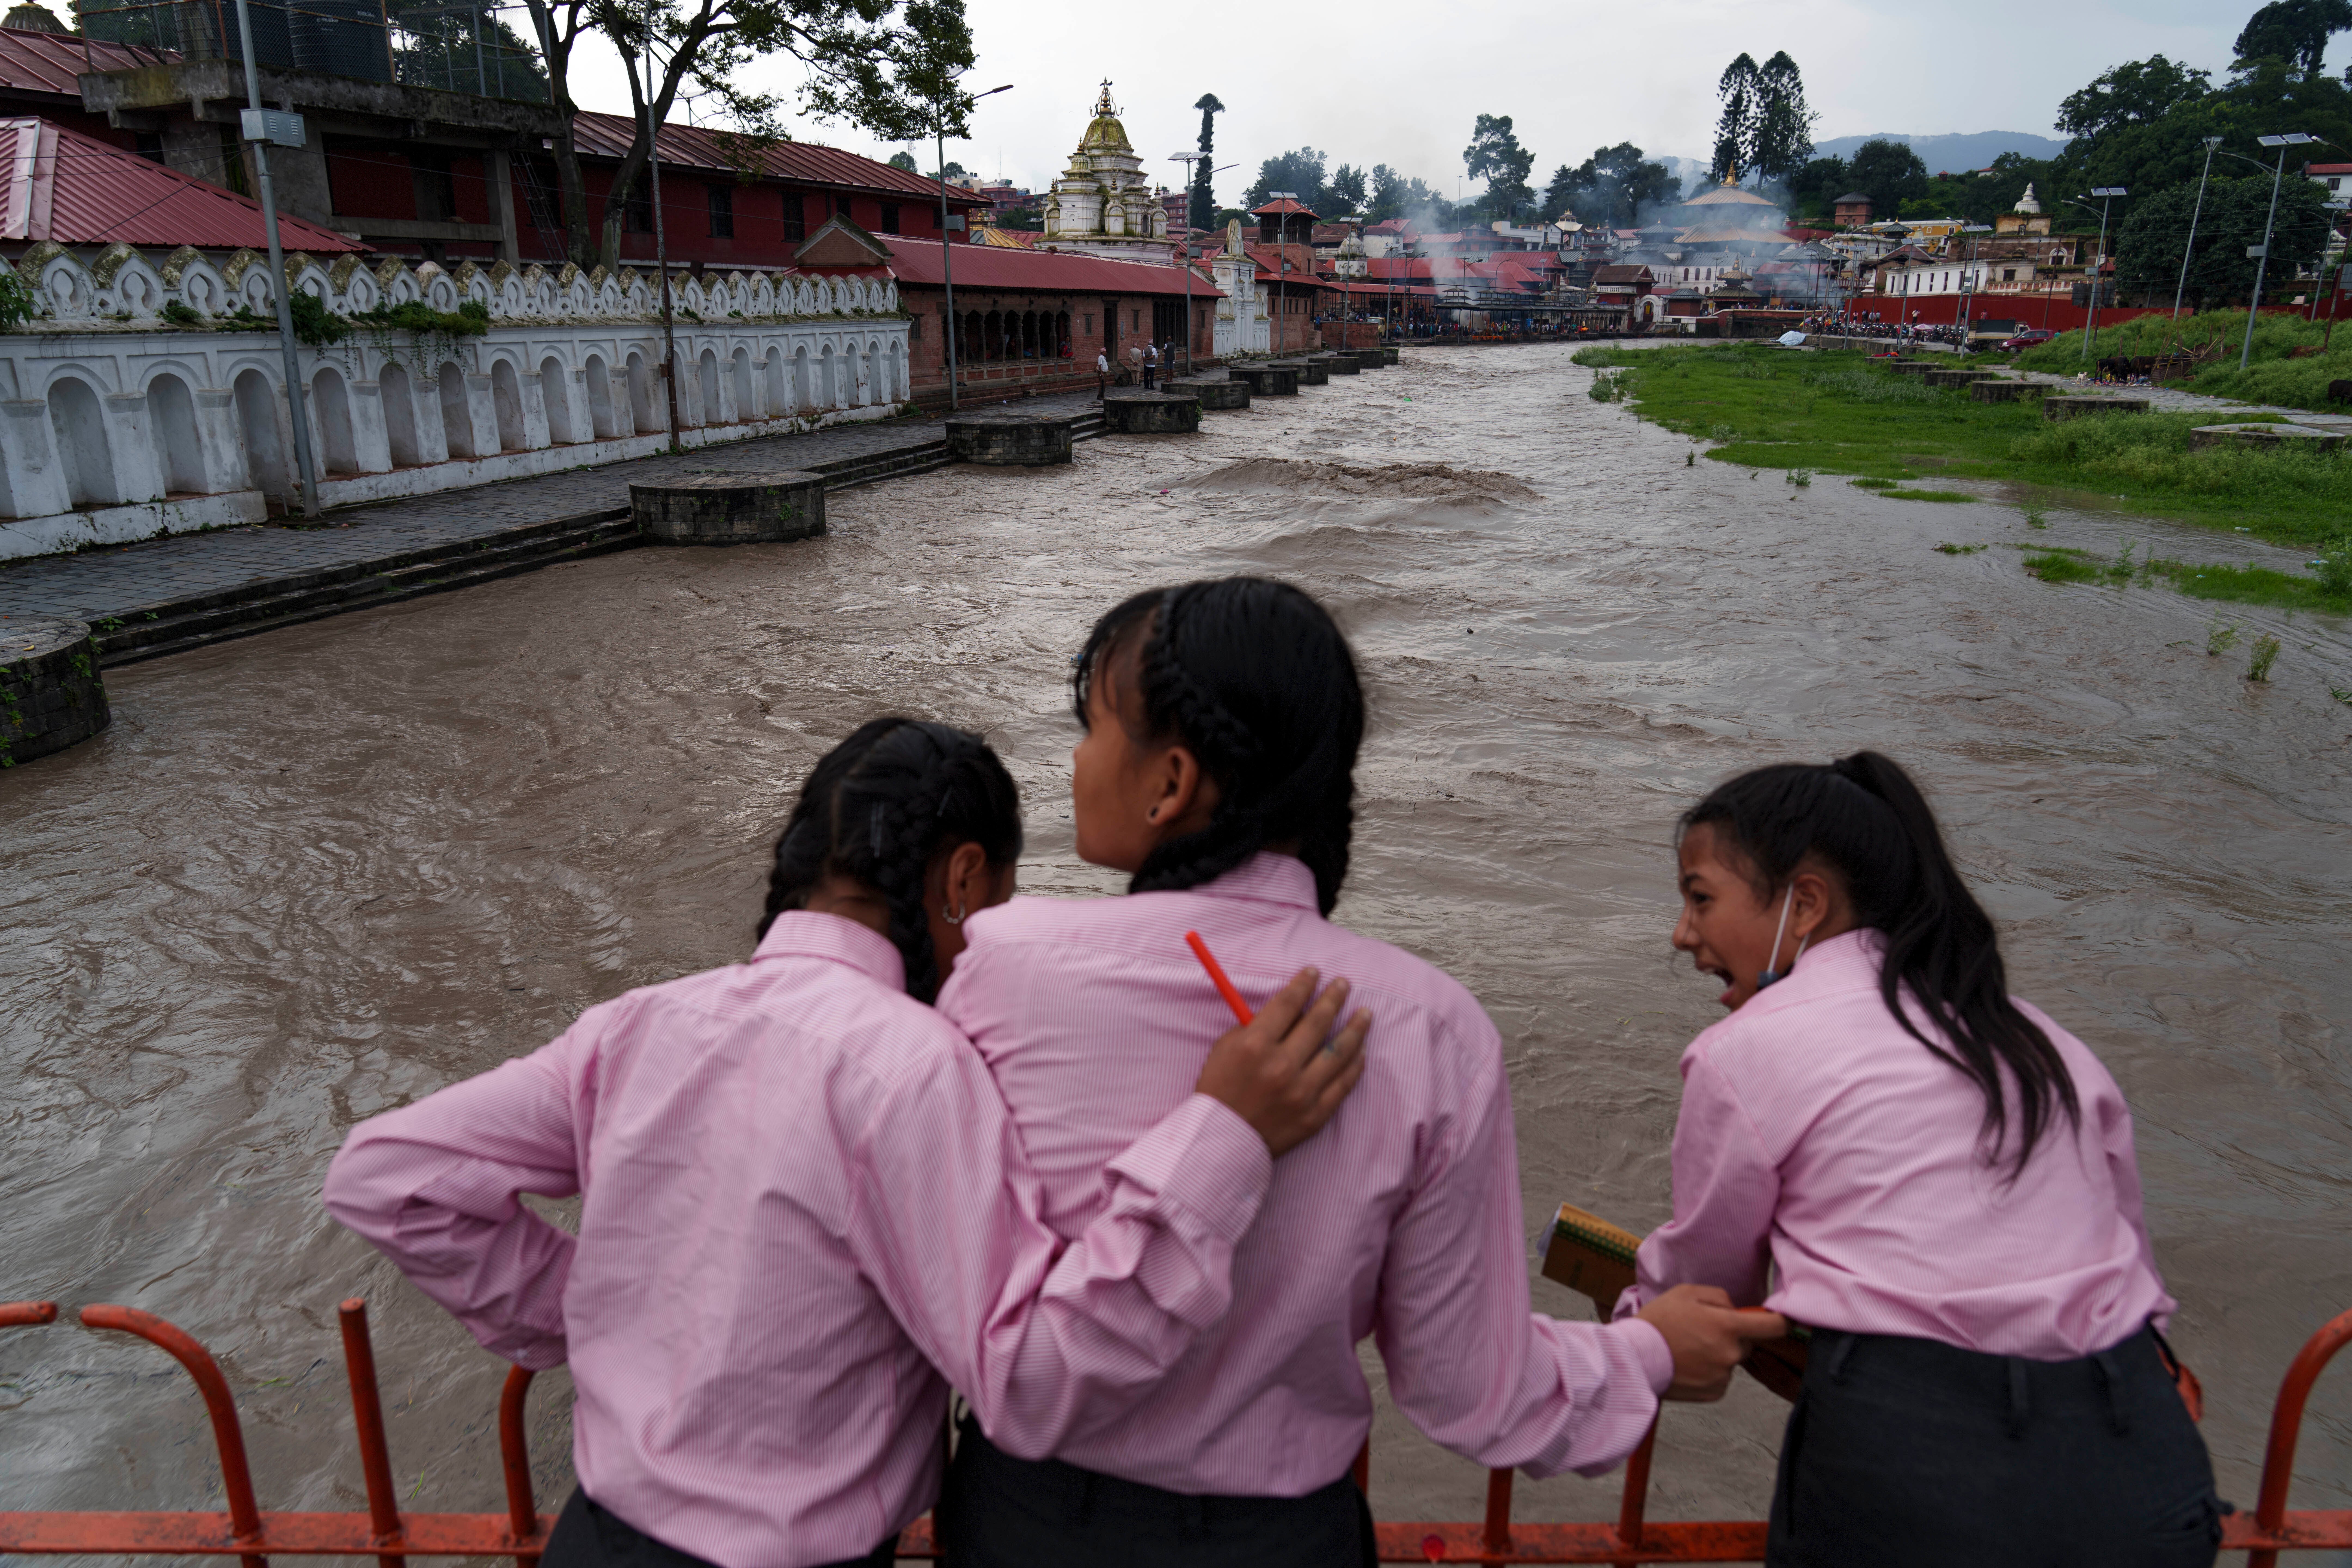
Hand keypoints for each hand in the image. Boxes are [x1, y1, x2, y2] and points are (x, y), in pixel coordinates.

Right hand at [1193, 968, 1370, 1157]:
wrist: (1222, 1139)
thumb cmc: (1220, 1089)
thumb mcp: (1226, 1048)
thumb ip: (1256, 1026)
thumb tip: (1292, 1009)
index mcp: (1255, 1045)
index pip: (1288, 1003)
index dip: (1304, 983)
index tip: (1315, 972)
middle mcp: (1281, 1066)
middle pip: (1317, 1022)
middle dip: (1333, 998)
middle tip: (1344, 984)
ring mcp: (1302, 1092)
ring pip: (1339, 1051)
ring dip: (1355, 1028)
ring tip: (1365, 1014)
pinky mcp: (1315, 1114)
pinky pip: (1343, 1084)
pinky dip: (1355, 1065)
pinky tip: (1361, 1051)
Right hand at [1634, 1285, 1789, 1402]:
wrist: (1634, 1359)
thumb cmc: (1658, 1322)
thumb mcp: (1686, 1293)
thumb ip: (1719, 1297)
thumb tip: (1736, 1310)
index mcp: (1728, 1326)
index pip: (1773, 1326)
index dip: (1781, 1321)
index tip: (1783, 1319)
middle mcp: (1731, 1353)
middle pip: (1746, 1343)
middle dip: (1730, 1335)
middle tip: (1700, 1331)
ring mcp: (1723, 1376)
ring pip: (1730, 1360)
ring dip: (1717, 1354)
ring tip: (1686, 1348)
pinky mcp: (1714, 1392)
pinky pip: (1720, 1377)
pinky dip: (1708, 1371)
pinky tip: (1687, 1364)